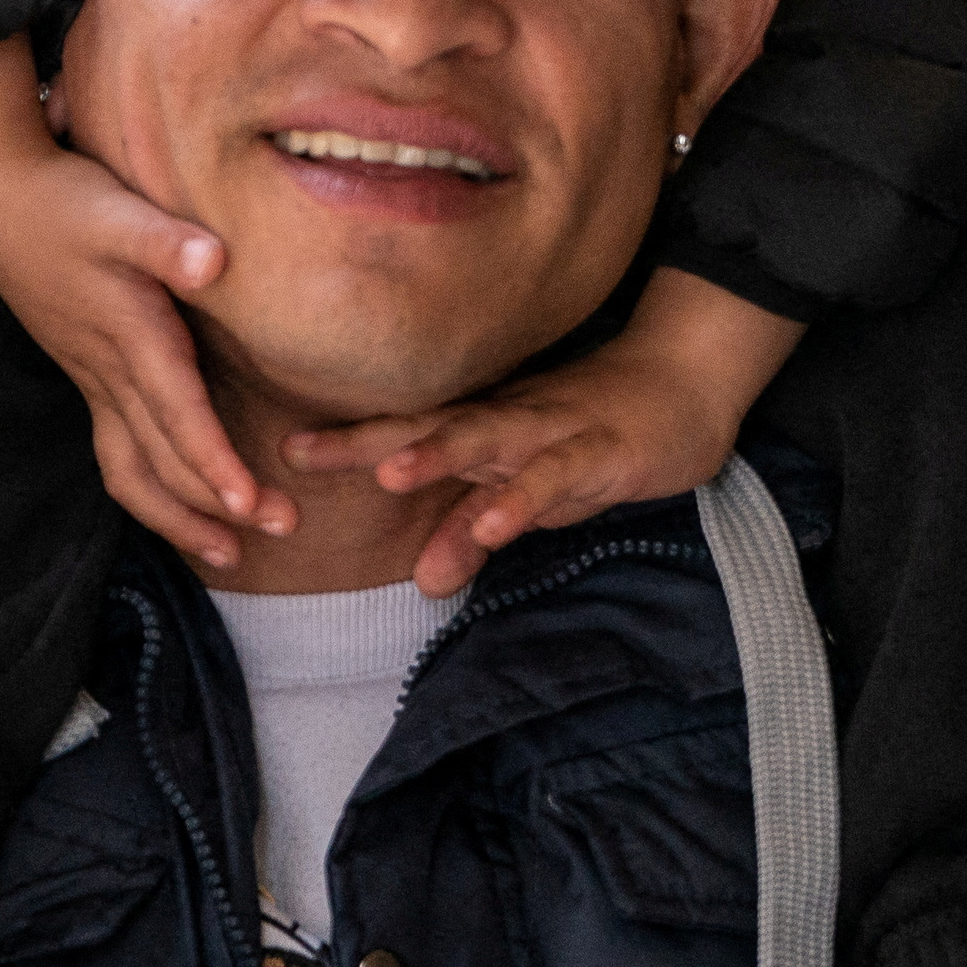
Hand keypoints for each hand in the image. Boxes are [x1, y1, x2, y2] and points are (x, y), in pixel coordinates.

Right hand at [0, 46, 285, 570]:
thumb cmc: (64, 202)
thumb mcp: (116, 211)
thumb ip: (165, 241)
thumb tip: (215, 262)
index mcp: (130, 335)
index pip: (177, 415)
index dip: (214, 464)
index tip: (251, 506)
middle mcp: (109, 370)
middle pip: (162, 459)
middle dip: (215, 506)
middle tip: (282, 530)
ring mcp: (94, 378)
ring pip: (132, 469)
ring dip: (179, 515)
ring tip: (228, 552)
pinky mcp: (88, 372)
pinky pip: (119, 452)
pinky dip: (151, 488)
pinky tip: (180, 504)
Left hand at [290, 271, 801, 598]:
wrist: (688, 383)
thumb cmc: (598, 437)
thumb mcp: (531, 495)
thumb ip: (475, 534)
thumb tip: (422, 582)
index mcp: (484, 427)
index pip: (405, 430)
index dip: (346, 440)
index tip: (279, 450)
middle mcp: (507, 420)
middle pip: (429, 426)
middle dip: (365, 439)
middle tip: (301, 452)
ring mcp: (554, 429)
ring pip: (489, 439)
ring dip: (440, 456)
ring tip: (389, 474)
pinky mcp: (602, 450)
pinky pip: (558, 475)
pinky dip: (524, 498)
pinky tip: (493, 524)